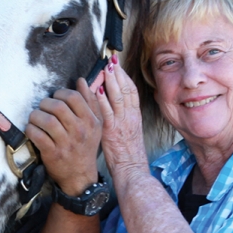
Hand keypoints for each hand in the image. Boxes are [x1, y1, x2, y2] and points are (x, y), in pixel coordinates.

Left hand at [26, 76, 102, 194]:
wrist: (80, 176)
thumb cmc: (86, 147)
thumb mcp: (95, 125)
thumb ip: (90, 101)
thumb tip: (82, 81)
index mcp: (91, 121)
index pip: (73, 97)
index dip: (60, 93)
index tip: (55, 98)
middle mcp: (80, 131)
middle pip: (58, 106)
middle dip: (45, 103)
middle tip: (42, 107)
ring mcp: (66, 143)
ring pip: (46, 120)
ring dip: (36, 115)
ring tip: (35, 117)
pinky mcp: (52, 153)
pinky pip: (36, 135)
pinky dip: (30, 129)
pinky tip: (32, 129)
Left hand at [92, 55, 148, 180]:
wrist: (133, 172)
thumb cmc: (128, 156)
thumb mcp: (127, 133)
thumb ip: (121, 119)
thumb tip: (113, 107)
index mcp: (135, 117)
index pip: (132, 92)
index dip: (125, 77)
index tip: (118, 65)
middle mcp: (130, 118)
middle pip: (127, 90)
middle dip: (119, 74)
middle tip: (111, 60)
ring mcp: (123, 124)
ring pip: (119, 98)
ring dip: (111, 81)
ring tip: (106, 68)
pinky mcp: (113, 132)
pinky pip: (108, 113)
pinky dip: (103, 100)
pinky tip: (97, 89)